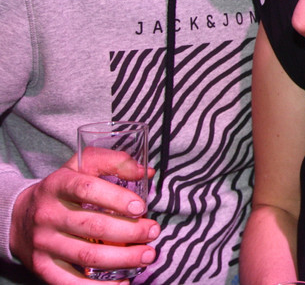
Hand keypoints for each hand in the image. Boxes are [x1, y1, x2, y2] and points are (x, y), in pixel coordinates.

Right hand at [9, 152, 158, 283]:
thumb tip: (145, 172)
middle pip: (92, 226)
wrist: (20, 217)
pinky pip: (70, 281)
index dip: (117, 199)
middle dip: (130, 232)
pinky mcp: (42, 266)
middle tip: (153, 232)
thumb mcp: (81, 166)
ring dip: (122, 258)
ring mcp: (44, 242)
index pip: (88, 190)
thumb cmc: (62, 190)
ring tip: (147, 255)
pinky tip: (122, 282)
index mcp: (58, 185)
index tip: (142, 207)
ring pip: (86, 255)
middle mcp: (48, 214)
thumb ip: (113, 162)